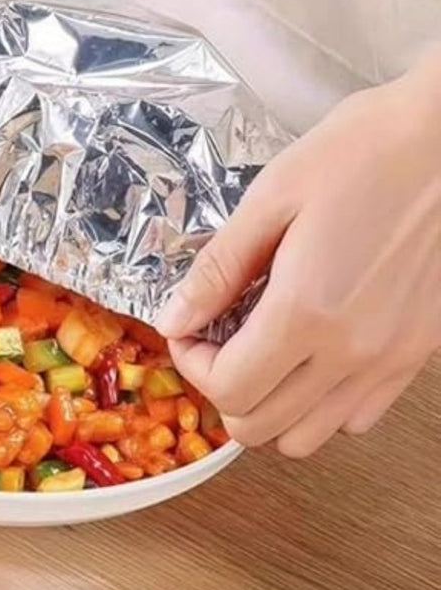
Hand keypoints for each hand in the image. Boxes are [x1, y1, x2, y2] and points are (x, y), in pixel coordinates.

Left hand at [156, 52, 440, 456]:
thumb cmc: (361, 152)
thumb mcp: (270, 200)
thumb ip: (216, 271)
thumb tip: (173, 321)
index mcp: (306, 311)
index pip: (228, 389)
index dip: (191, 366)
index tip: (188, 330)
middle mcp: (351, 352)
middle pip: (260, 427)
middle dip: (219, 391)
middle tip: (214, 343)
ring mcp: (390, 360)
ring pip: (307, 437)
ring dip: (266, 408)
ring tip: (257, 356)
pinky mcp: (415, 354)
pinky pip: (356, 417)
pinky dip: (318, 406)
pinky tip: (308, 357)